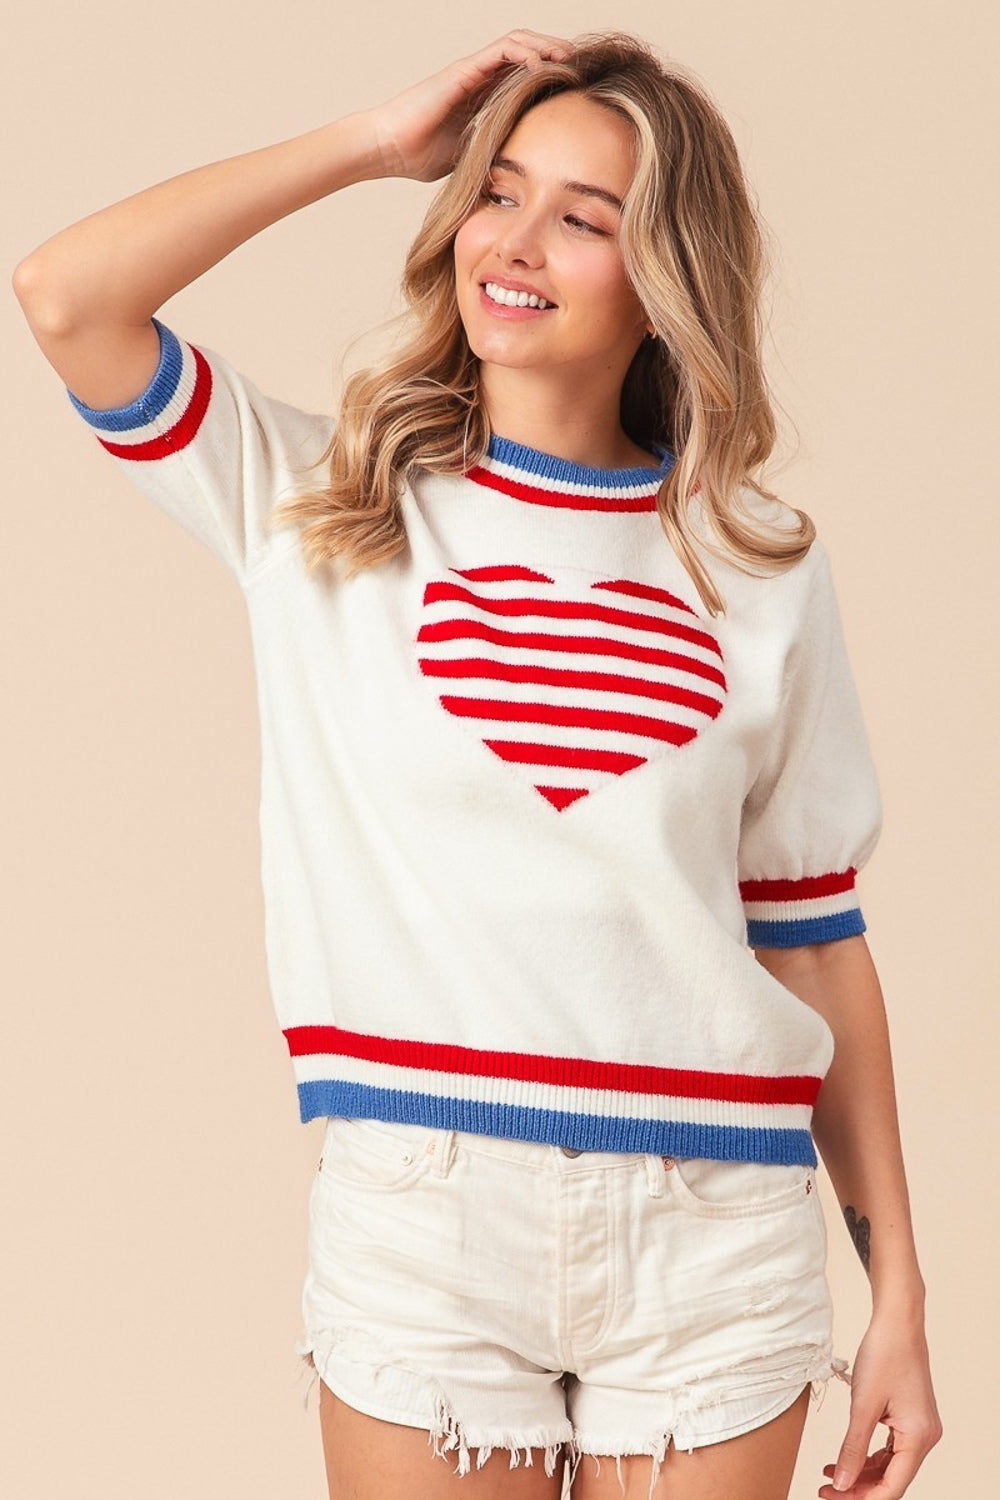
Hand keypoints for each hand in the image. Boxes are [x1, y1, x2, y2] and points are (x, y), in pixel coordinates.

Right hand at [367, 30, 572, 181]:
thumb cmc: (421, 158)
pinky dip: (525, 53)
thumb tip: (521, 182)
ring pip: (518, 44)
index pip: (523, 78)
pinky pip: (502, 51)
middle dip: (555, 56)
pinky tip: (543, 65)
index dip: (550, 78)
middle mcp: (480, 79)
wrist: (391, 149)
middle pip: (526, 54)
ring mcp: (472, 71)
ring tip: (568, 59)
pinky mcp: (464, 70)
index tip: (574, 91)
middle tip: (580, 69)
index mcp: (483, 99)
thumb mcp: (473, 160)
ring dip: (546, 47)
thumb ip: (495, 157)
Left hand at [819, 1313, 941, 1497]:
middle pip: (891, 1478)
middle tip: (826, 1488)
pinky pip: (890, 1447)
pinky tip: (845, 1456)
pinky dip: (868, 1454)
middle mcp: (925, 1438)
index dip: (861, 1497)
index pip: (892, 1487)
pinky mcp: (911, 1418)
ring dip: (861, 1471)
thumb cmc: (884, 1355)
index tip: (832, 1496)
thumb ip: (852, 1448)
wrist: (897, 1321)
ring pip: (889, 1464)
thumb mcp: (862, 1405)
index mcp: (918, 1438)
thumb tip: (842, 1484)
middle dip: (858, 1486)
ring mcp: (920, 1428)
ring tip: (830, 1472)